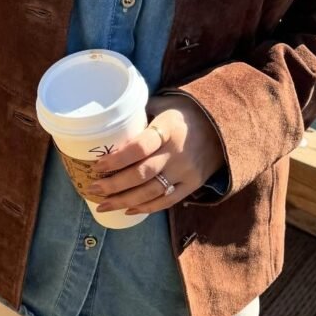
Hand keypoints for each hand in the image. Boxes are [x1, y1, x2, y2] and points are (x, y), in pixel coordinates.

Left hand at [87, 93, 225, 214]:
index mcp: (168, 128)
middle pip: (142, 174)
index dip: (117, 159)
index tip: (97, 166)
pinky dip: (146, 208)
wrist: (223, 126)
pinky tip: (128, 209)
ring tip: (103, 205)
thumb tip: (107, 125)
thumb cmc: (184, 113)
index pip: (140, 147)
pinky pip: (167, 201)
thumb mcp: (163, 105)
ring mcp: (187, 171)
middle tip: (93, 188)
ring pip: (151, 192)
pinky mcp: (193, 184)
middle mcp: (178, 152)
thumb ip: (139, 115)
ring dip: (124, 201)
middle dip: (114, 185)